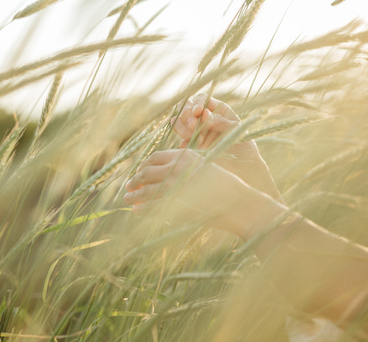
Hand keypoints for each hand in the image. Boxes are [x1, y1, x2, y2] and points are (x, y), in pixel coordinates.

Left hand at [124, 149, 284, 237]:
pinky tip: (138, 212)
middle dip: (134, 180)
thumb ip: (186, 167)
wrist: (240, 203)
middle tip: (128, 187)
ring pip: (145, 189)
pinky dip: (143, 209)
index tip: (139, 172)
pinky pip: (152, 206)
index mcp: (184, 156)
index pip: (155, 157)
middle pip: (146, 172)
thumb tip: (167, 171)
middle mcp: (177, 168)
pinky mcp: (176, 204)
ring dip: (134, 195)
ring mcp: (175, 186)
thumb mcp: (206, 166)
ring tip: (127, 200)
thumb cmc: (227, 186)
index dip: (143, 165)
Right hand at [171, 94, 281, 200]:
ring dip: (181, 127)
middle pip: (186, 109)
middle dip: (186, 115)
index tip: (197, 112)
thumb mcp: (236, 131)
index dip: (196, 103)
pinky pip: (180, 142)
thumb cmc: (244, 147)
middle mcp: (204, 119)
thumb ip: (220, 121)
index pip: (201, 99)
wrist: (243, 169)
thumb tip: (204, 113)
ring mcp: (196, 133)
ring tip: (192, 136)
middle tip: (193, 126)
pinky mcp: (191, 147)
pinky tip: (194, 149)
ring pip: (178, 122)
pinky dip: (183, 143)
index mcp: (217, 110)